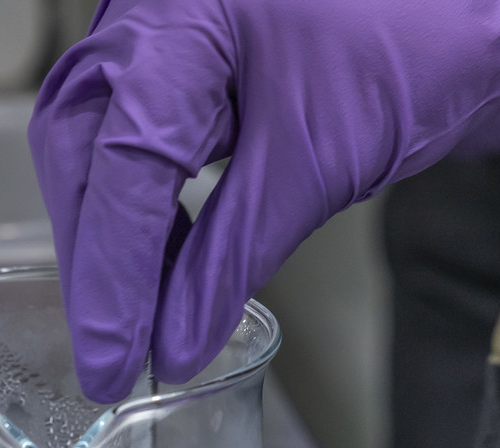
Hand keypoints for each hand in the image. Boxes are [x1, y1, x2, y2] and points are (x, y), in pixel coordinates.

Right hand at [30, 0, 499, 400]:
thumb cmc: (416, 34)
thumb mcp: (320, 159)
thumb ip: (233, 254)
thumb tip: (176, 343)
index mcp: (180, 23)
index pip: (122, 164)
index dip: (114, 275)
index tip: (116, 361)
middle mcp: (149, 18)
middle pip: (83, 156)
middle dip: (96, 264)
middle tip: (109, 360)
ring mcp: (156, 35)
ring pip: (93, 153)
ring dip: (110, 245)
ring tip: (133, 328)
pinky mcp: (176, 62)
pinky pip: (129, 143)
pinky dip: (140, 214)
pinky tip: (162, 269)